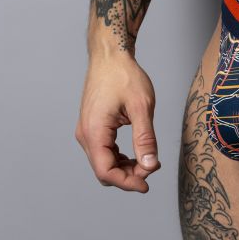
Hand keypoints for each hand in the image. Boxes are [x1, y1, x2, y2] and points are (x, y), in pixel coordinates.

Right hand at [75, 51, 160, 192]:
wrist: (110, 55)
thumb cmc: (124, 75)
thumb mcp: (141, 107)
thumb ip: (145, 139)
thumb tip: (150, 166)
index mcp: (94, 132)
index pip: (105, 172)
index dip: (127, 183)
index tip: (147, 184)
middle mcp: (85, 134)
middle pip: (103, 170)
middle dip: (128, 176)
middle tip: (152, 167)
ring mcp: (86, 130)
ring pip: (103, 162)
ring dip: (124, 167)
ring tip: (147, 161)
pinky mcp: (91, 126)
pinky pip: (103, 151)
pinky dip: (119, 157)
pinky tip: (136, 153)